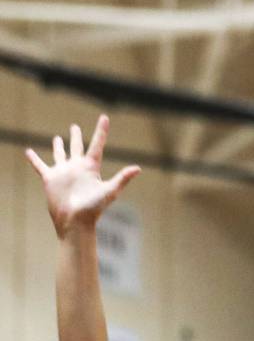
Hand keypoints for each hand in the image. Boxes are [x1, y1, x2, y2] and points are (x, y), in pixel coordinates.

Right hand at [25, 115, 139, 236]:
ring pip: (60, 154)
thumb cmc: (93, 209)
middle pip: (77, 147)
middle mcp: (77, 168)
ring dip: (59, 146)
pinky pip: (40, 166)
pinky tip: (28, 152)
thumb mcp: (109, 191)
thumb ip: (122, 178)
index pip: (97, 144)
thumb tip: (138, 168)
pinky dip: (34, 159)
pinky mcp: (50, 179)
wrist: (75, 222)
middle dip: (76, 136)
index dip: (101, 131)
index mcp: (91, 167)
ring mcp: (63, 172)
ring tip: (58, 137)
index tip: (104, 117)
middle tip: (74, 126)